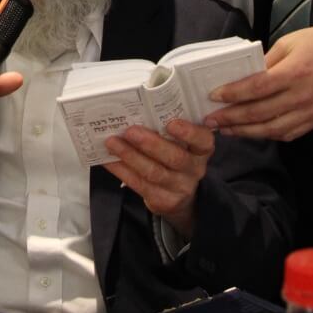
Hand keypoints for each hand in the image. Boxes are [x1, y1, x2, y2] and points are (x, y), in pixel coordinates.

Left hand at [102, 119, 214, 237]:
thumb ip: (167, 130)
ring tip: (112, 142)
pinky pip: (139, 184)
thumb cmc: (175, 157)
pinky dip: (121, 170)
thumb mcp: (181, 144)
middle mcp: (194, 169)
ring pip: (153, 172)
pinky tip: (108, 159)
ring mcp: (179, 187)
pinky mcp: (162, 200)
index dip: (189, 132)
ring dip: (130, 155)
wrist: (179, 196)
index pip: (203, 140)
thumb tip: (136, 111)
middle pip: (175, 158)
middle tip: (130, 131)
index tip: (171, 123)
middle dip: (150, 144)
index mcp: (201, 150)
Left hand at [204, 23, 312, 140]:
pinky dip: (268, 135)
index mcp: (295, 71)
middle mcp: (303, 95)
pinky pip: (289, 133)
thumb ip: (265, 61)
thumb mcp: (289, 42)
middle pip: (261, 112)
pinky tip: (253, 132)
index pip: (257, 87)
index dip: (234, 94)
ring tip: (226, 130)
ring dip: (246, 132)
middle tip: (210, 120)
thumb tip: (241, 76)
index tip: (214, 96)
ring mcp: (311, 111)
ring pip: (273, 129)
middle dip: (232, 118)